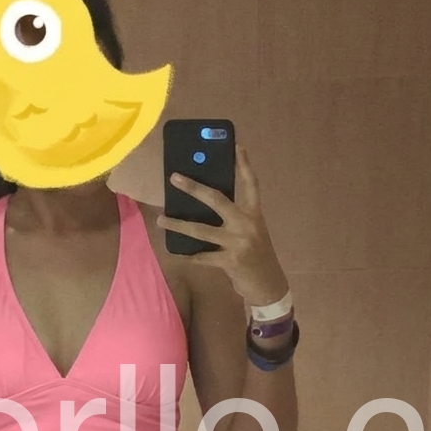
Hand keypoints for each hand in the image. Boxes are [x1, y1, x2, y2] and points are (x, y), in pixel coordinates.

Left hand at [157, 144, 288, 305]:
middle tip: (175, 177)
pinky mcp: (230, 261)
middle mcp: (247, 224)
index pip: (250, 184)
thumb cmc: (256, 256)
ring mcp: (238, 243)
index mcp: (254, 214)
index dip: (243, 164)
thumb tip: (202, 206)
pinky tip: (177, 253)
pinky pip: (202, 256)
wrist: (268, 286)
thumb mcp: (251, 232)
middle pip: (217, 199)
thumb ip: (235, 219)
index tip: (236, 145)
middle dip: (194, 188)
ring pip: (201, 230)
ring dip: (178, 224)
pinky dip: (188, 255)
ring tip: (161, 219)